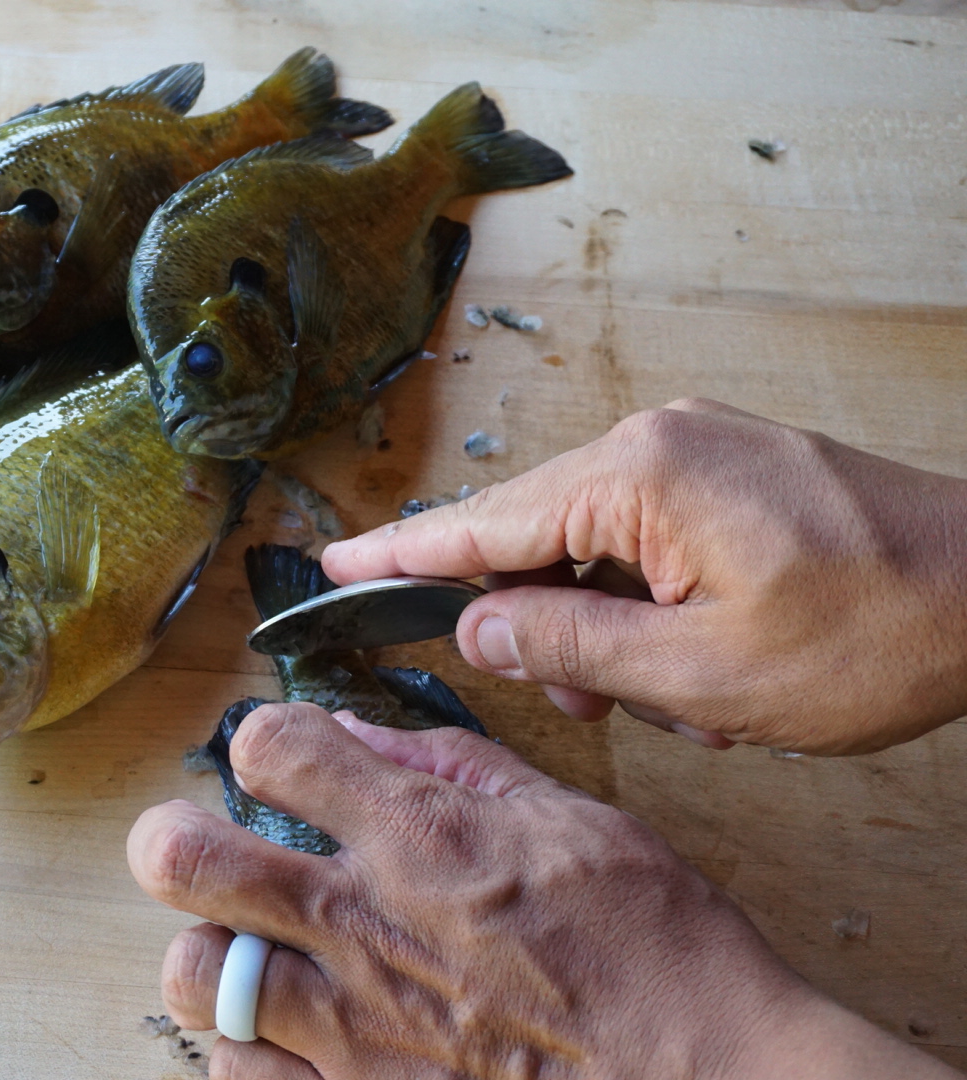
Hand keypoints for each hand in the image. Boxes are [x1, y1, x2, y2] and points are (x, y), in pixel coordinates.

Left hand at [128, 702, 959, 1078]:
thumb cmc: (659, 951)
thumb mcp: (574, 820)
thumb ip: (455, 765)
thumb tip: (359, 730)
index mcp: (420, 838)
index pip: (269, 748)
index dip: (265, 740)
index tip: (283, 759)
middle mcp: (365, 927)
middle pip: (182, 861)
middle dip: (175, 840)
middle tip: (204, 848)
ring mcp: (352, 1030)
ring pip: (195, 976)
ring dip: (214, 955)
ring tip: (256, 951)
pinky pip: (240, 1077)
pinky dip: (250, 1050)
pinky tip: (290, 1035)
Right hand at [322, 399, 966, 753]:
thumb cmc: (883, 630)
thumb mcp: (704, 674)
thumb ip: (569, 648)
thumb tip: (479, 627)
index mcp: (641, 475)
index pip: (485, 522)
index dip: (404, 552)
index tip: (335, 561)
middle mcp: (660, 442)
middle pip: (540, 535)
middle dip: (547, 627)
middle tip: (585, 703)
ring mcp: (700, 451)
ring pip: (597, 546)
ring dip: (611, 629)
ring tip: (675, 696)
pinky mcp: (732, 472)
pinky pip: (649, 537)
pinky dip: (652, 605)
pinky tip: (701, 664)